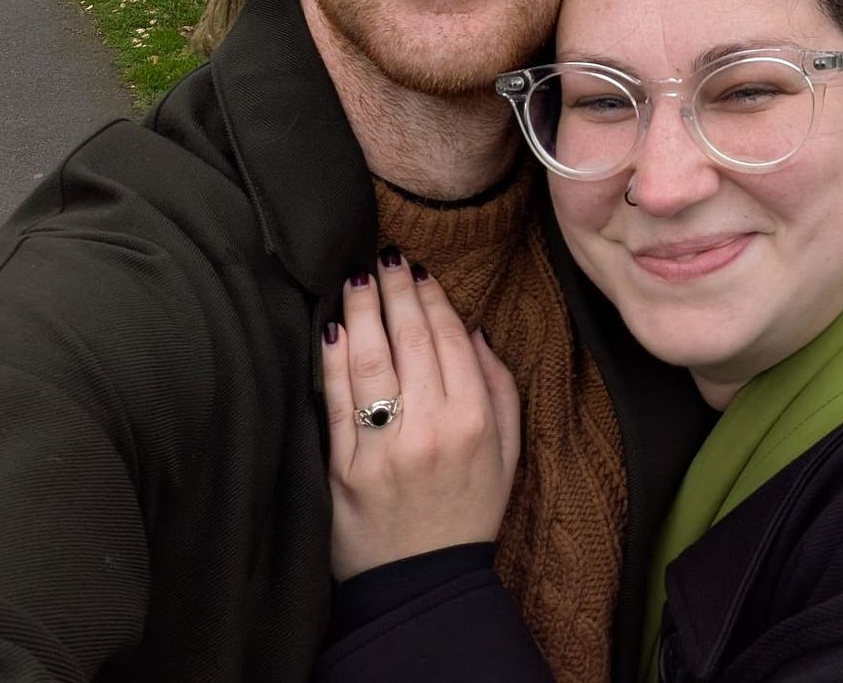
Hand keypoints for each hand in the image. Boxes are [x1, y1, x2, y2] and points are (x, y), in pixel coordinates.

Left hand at [323, 252, 520, 580]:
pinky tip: (334, 327)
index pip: (449, 339)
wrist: (422, 586)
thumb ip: (499, 387)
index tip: (419, 271)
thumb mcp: (508, 454)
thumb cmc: (468, 512)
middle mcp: (430, 430)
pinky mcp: (344, 469)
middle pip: (410, 340)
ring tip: (357, 277)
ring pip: (370, 361)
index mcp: (473, 422)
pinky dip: (334, 359)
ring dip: (363, 310)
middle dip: (396, 291)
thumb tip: (474, 330)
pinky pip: (336, 400)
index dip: (431, 298)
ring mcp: (383, 449)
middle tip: (385, 257)